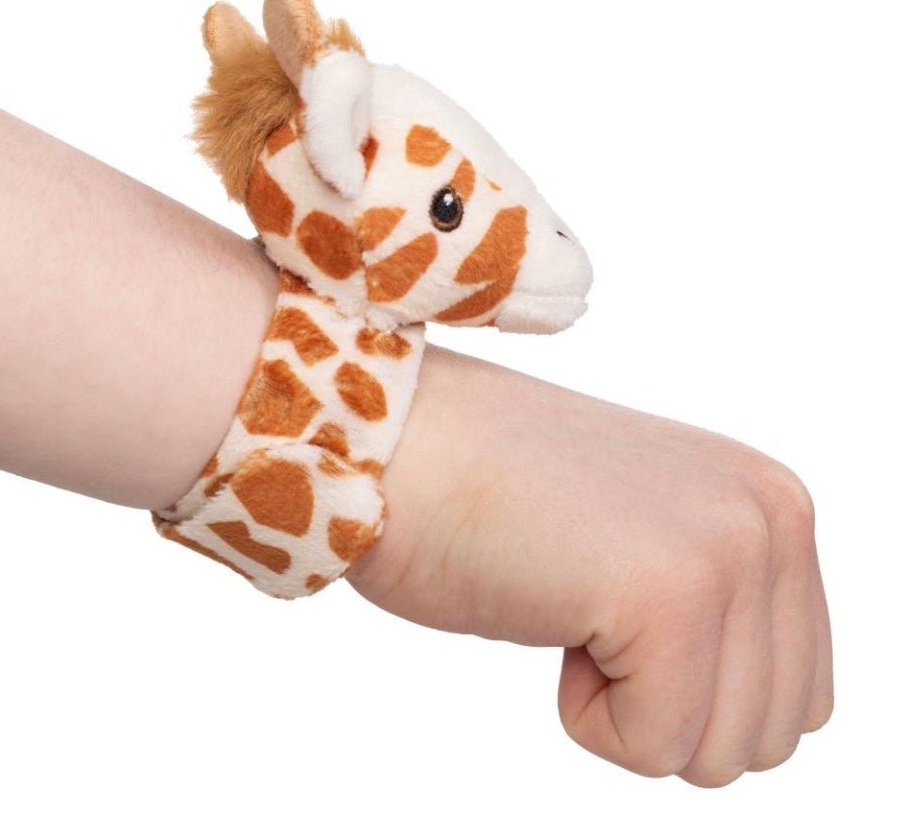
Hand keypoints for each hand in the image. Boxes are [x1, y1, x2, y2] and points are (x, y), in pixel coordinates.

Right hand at [349, 346, 832, 786]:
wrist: (395, 441)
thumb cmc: (488, 499)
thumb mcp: (645, 538)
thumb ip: (726, 604)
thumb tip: (760, 723)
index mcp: (773, 504)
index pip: (799, 695)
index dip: (688, 686)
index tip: (607, 599)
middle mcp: (772, 518)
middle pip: (771, 734)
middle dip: (667, 708)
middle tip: (583, 606)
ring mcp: (726, 551)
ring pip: (724, 754)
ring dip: (627, 709)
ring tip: (566, 602)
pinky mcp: (666, 594)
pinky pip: (651, 746)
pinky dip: (582, 715)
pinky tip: (545, 612)